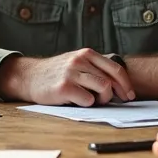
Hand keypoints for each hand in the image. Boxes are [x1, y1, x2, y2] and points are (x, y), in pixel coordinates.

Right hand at [0, 49, 135, 105]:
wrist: (29, 77)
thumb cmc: (56, 73)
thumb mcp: (76, 63)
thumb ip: (94, 69)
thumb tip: (119, 86)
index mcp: (86, 54)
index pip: (116, 68)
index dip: (126, 84)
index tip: (129, 95)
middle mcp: (80, 60)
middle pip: (111, 81)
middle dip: (113, 95)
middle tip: (106, 101)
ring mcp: (72, 73)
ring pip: (104, 89)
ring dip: (102, 100)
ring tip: (91, 101)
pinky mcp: (64, 87)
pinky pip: (88, 100)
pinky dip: (87, 104)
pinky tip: (77, 101)